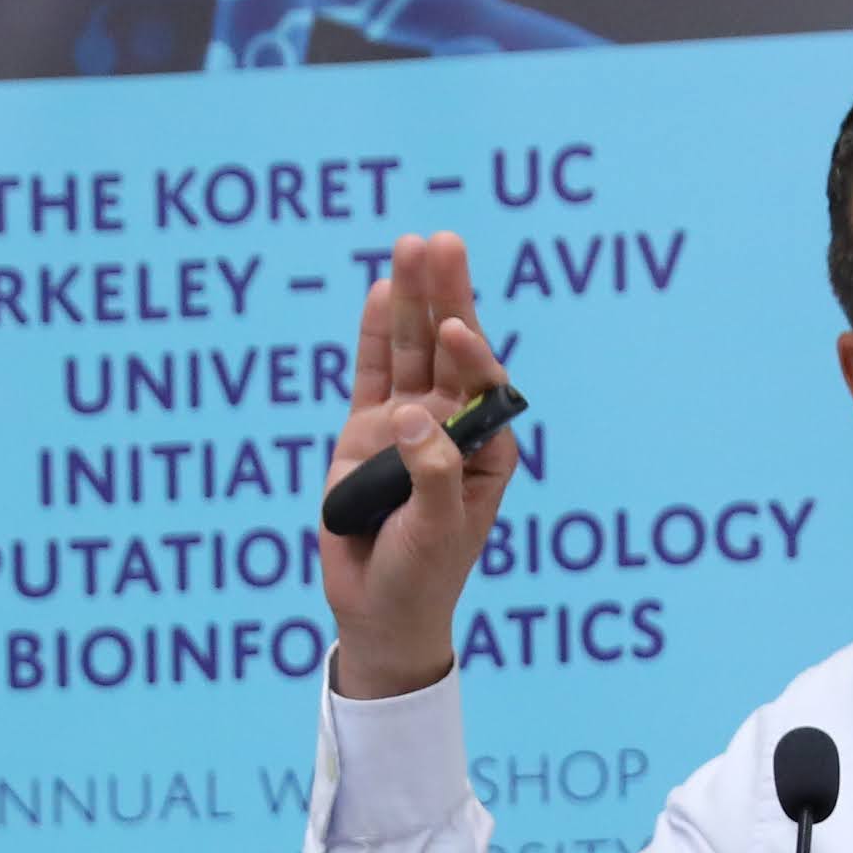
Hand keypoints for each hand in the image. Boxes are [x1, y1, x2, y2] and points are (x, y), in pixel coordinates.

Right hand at [320, 231, 520, 697]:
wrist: (379, 611)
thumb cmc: (422, 578)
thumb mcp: (436, 532)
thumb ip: (429, 474)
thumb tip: (406, 415)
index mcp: (486, 451)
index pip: (485, 389)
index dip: (473, 354)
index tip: (457, 328)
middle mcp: (450, 428)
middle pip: (450, 351)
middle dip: (448, 296)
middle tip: (443, 241)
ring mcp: (406, 426)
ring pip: (412, 353)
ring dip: (413, 300)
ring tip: (411, 245)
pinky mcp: (366, 432)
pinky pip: (373, 374)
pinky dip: (377, 337)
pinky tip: (383, 293)